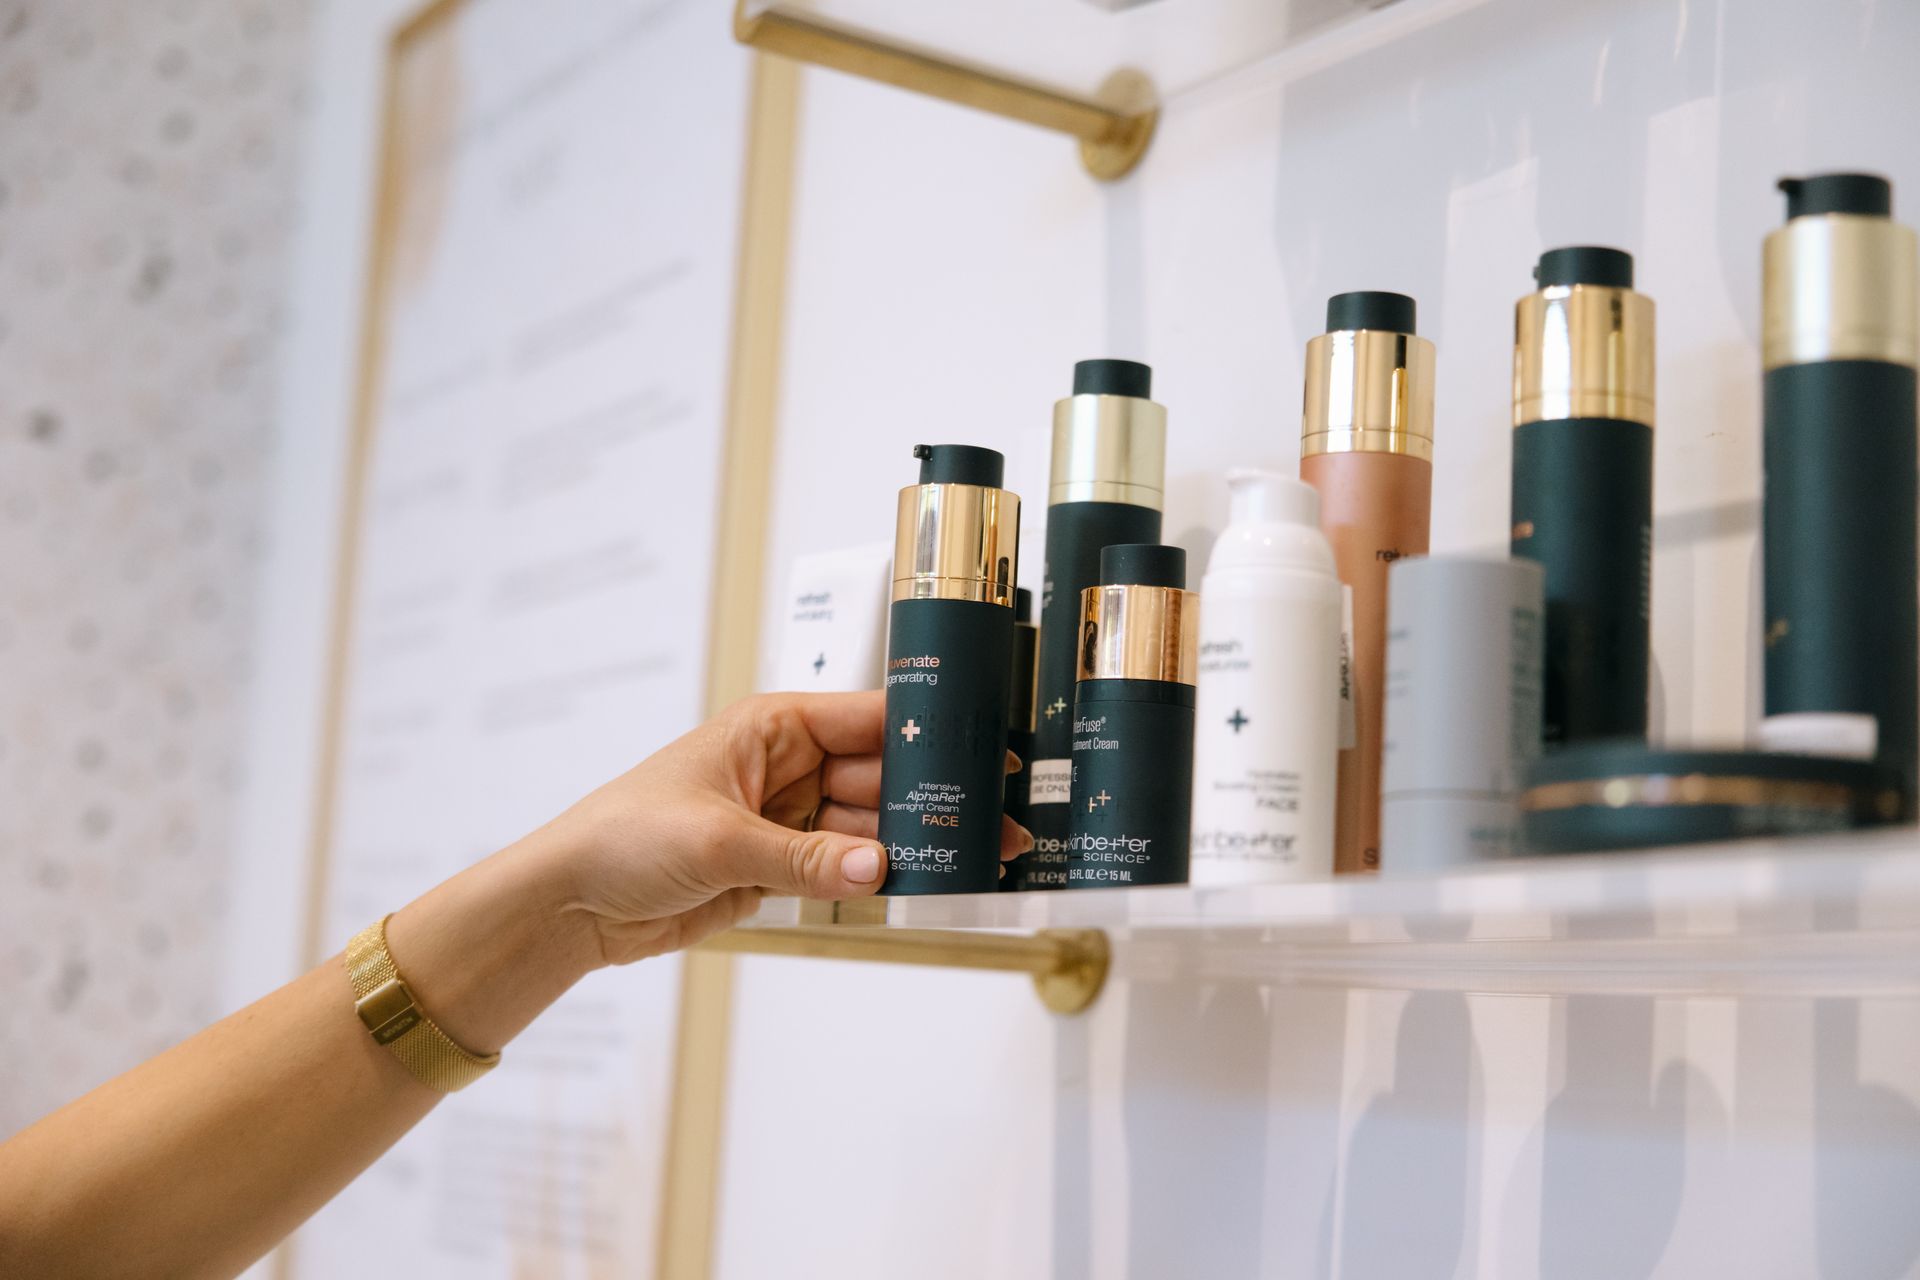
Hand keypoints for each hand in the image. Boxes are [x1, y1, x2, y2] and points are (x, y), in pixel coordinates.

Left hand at [542, 690, 1033, 965]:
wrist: (572, 902)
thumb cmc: (623, 837)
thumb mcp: (721, 842)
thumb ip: (807, 857)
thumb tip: (879, 865)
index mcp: (773, 727)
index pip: (869, 719)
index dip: (930, 734)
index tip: (985, 751)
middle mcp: (787, 766)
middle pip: (881, 776)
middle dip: (934, 799)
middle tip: (993, 824)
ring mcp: (786, 818)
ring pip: (870, 825)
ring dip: (914, 843)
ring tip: (972, 860)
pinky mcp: (780, 866)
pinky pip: (846, 866)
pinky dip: (880, 876)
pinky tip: (923, 882)